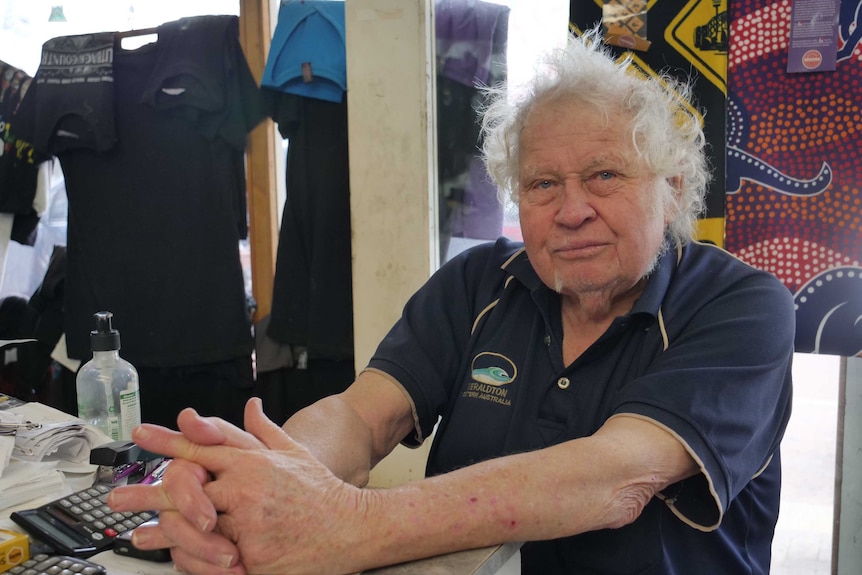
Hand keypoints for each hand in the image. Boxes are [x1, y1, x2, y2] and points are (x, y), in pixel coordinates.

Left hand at [111, 399, 370, 574]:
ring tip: (138, 536)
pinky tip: (174, 561)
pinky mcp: (253, 559)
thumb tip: (251, 406)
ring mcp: (248, 526)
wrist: (352, 528)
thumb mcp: (295, 453)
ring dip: (161, 533)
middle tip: (117, 496)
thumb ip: (265, 431)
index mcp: (253, 463)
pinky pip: (214, 561)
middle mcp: (246, 490)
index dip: (167, 441)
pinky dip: (193, 562)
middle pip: (184, 488)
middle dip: (146, 492)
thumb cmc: (322, 492)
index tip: (140, 437)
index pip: (201, 447)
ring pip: (192, 528)